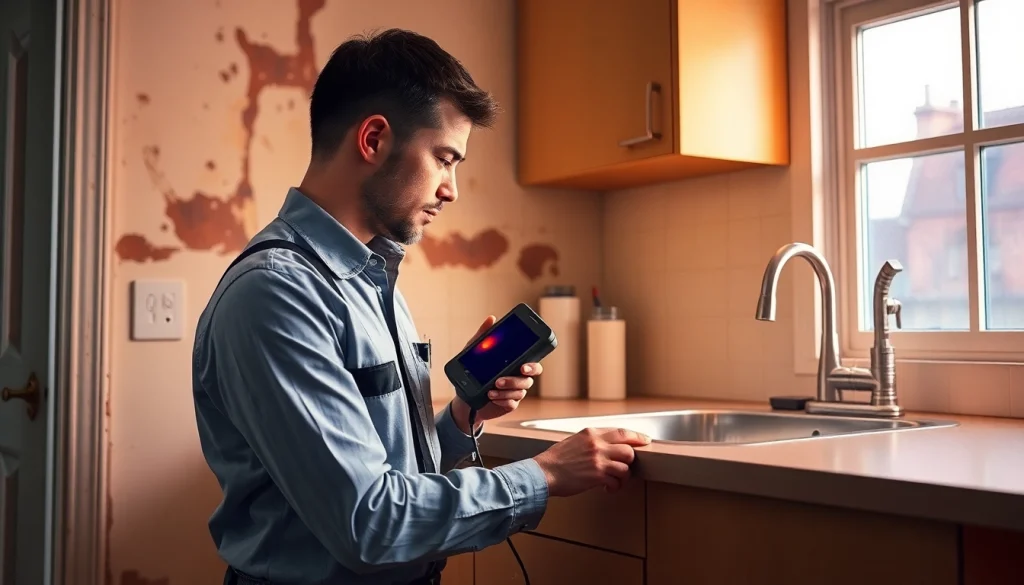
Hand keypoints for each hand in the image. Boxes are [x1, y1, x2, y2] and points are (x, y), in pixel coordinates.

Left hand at [451, 315, 543, 432]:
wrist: (465, 398)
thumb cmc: (474, 373)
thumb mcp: (474, 352)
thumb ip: (483, 335)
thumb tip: (491, 319)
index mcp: (515, 365)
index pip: (533, 364)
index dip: (533, 365)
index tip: (523, 366)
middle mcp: (518, 378)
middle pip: (528, 379)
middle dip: (516, 380)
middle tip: (500, 380)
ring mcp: (514, 392)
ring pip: (519, 392)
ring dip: (505, 390)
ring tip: (491, 389)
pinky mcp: (508, 404)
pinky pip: (512, 403)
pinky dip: (502, 400)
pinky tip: (492, 397)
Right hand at [532, 428, 650, 495]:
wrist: (543, 472)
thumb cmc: (555, 460)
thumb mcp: (574, 442)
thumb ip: (592, 442)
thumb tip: (609, 448)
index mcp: (591, 433)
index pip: (621, 432)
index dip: (637, 437)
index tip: (645, 441)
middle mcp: (597, 444)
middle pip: (628, 450)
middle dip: (630, 460)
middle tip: (627, 467)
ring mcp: (598, 459)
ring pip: (625, 466)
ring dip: (623, 476)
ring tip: (614, 480)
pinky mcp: (598, 475)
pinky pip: (617, 480)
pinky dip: (615, 486)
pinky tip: (608, 488)